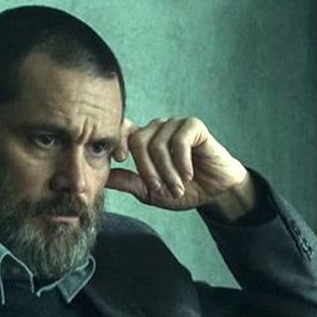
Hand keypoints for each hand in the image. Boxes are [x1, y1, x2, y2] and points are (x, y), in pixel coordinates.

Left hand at [108, 116, 255, 220]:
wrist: (214, 191)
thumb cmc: (182, 190)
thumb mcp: (150, 191)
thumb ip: (128, 182)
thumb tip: (102, 178)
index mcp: (144, 139)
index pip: (123, 130)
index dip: (118, 141)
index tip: (120, 159)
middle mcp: (157, 128)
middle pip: (138, 141)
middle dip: (147, 170)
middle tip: (159, 189)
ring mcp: (175, 124)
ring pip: (158, 144)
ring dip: (167, 172)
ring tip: (177, 187)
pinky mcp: (194, 126)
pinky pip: (179, 141)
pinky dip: (182, 162)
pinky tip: (189, 175)